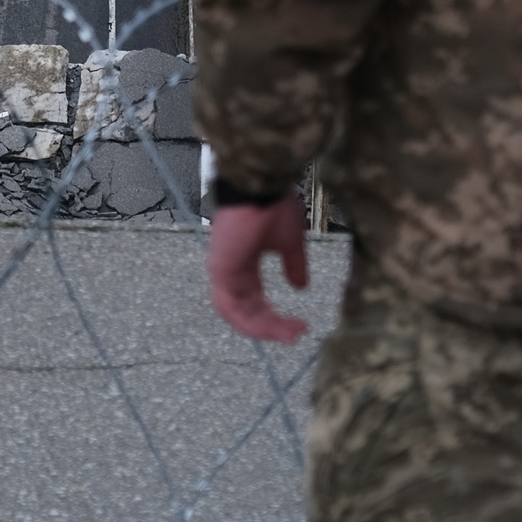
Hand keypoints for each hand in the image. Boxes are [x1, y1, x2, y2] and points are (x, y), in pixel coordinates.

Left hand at [208, 192, 309, 342]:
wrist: (261, 186)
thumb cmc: (272, 206)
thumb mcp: (289, 242)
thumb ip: (293, 265)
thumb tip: (301, 287)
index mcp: (243, 263)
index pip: (252, 299)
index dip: (272, 317)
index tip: (298, 325)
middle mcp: (229, 269)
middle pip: (244, 310)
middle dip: (270, 327)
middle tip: (295, 335)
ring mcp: (222, 270)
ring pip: (236, 313)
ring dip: (263, 328)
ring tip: (289, 335)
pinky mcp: (220, 270)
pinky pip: (232, 306)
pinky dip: (252, 321)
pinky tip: (275, 326)